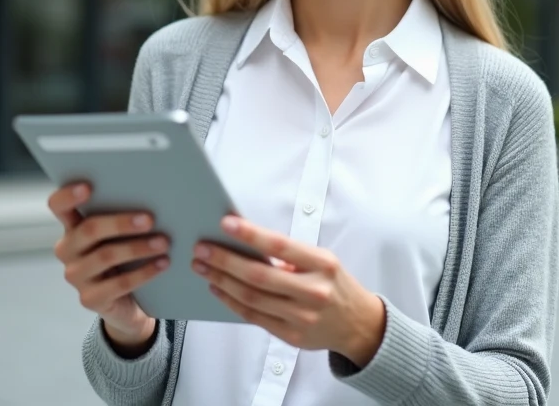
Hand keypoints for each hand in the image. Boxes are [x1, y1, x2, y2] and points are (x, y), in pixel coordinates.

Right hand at [48, 183, 169, 352]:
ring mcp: (76, 276)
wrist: (125, 301)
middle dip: (121, 223)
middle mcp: (68, 250)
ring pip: (106, 256)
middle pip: (89, 230)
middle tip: (150, 219)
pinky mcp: (90, 299)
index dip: (68, 196)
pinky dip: (144, 272)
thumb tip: (150, 195)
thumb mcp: (118, 235)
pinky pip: (118, 284)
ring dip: (138, 248)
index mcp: (72, 227)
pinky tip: (162, 264)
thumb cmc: (122, 257)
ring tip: (163, 243)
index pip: (58, 206)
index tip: (88, 186)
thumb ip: (121, 215)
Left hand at [192, 216, 386, 366]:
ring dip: (222, 280)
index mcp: (322, 265)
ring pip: (252, 297)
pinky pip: (253, 317)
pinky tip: (218, 288)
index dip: (250, 234)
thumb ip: (290, 255)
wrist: (357, 324)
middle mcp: (313, 291)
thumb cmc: (335, 285)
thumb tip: (245, 243)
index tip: (226, 223)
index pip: (280, 245)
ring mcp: (302, 317)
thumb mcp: (322, 261)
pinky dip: (231, 301)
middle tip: (201, 248)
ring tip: (203, 267)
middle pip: (259, 275)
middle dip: (225, 260)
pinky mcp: (291, 335)